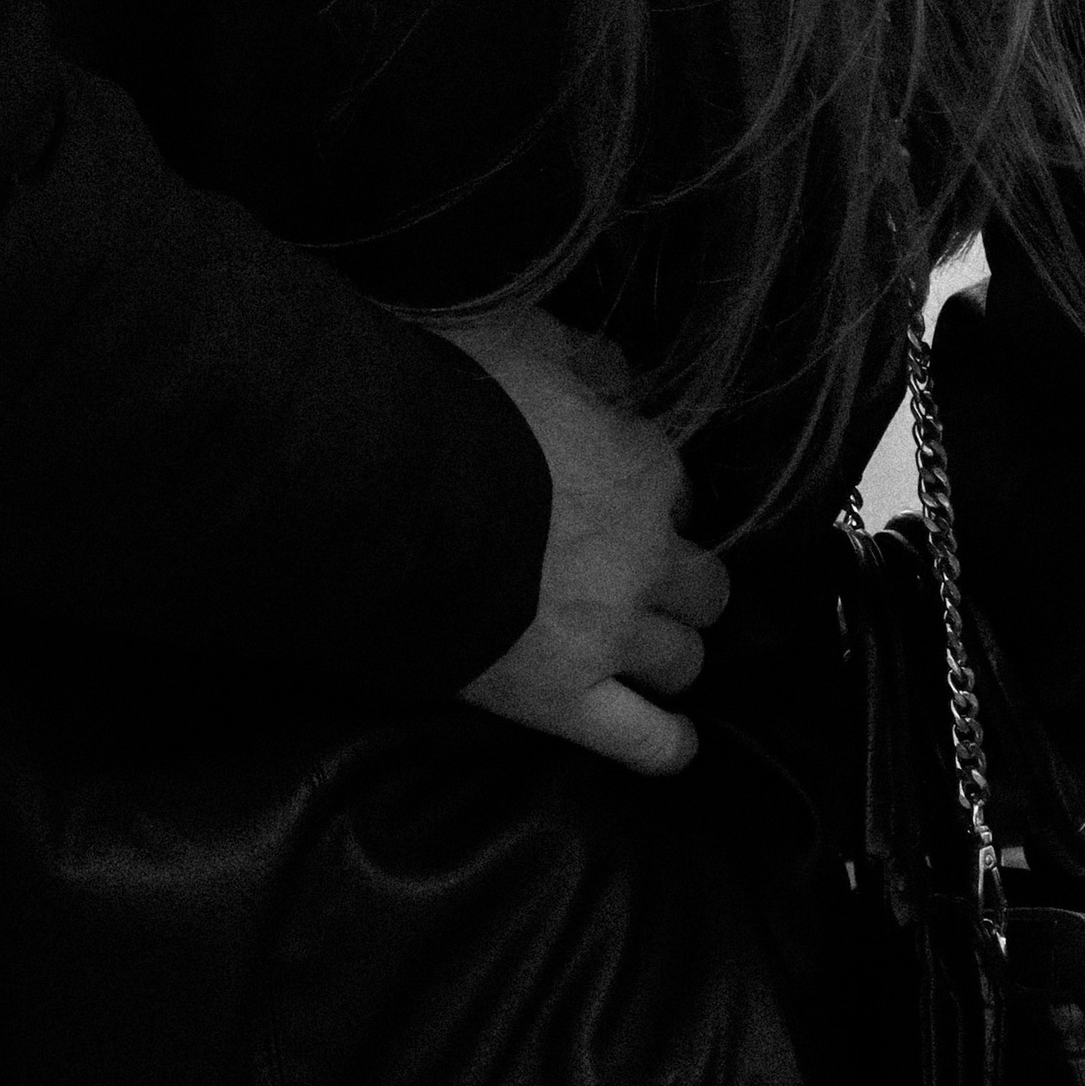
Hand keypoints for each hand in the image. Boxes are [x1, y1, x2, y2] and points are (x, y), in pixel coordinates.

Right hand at [430, 302, 730, 775]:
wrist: (380, 494)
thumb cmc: (447, 405)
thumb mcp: (520, 340)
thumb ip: (583, 355)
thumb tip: (618, 372)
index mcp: (640, 469)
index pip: (678, 487)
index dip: (649, 493)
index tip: (617, 494)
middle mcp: (642, 558)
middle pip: (704, 585)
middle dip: (680, 581)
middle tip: (640, 576)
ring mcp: (606, 635)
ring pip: (684, 658)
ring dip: (670, 650)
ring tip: (644, 647)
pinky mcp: (562, 699)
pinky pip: (643, 742)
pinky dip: (666, 745)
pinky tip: (675, 741)